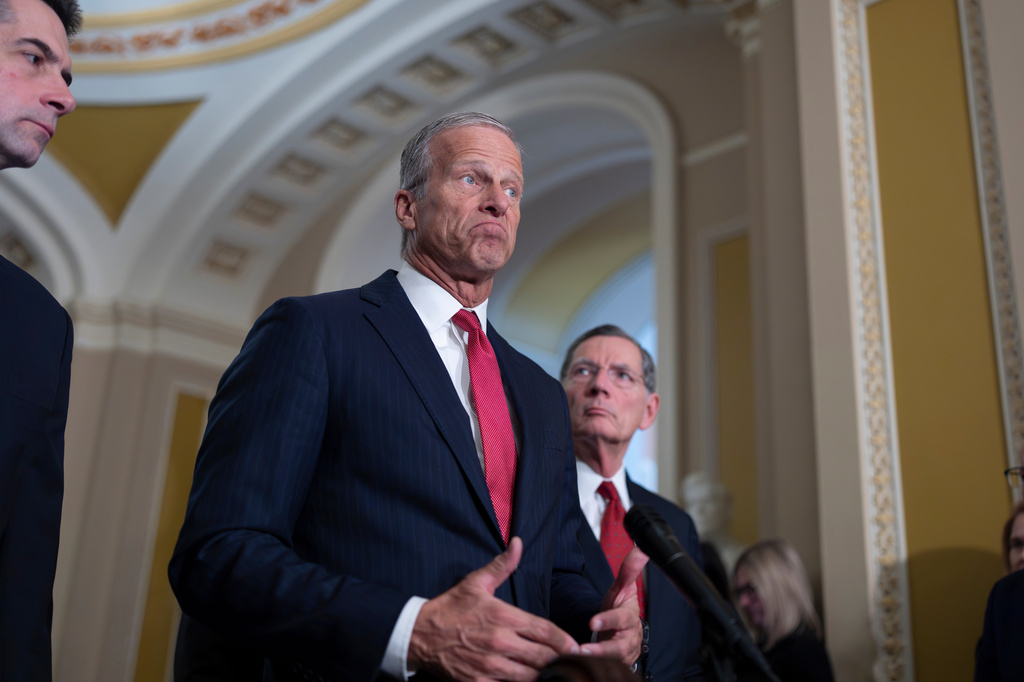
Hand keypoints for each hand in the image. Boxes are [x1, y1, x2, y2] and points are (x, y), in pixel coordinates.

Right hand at [408, 537, 580, 680]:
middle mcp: (499, 643)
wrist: (419, 635)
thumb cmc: (450, 608)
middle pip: (542, 657)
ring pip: (529, 676)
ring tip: (551, 672)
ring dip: (541, 675)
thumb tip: (518, 543)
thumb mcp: (476, 583)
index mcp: (503, 617)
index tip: (574, 646)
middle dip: (557, 659)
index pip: (545, 631)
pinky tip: (524, 679)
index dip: (564, 641)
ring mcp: (489, 666)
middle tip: (567, 661)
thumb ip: (502, 565)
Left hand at [580, 546, 647, 665]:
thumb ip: (629, 571)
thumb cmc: (621, 612)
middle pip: (618, 648)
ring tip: (578, 658)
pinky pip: (603, 669)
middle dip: (602, 650)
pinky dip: (592, 667)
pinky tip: (576, 664)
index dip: (608, 620)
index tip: (593, 621)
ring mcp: (621, 656)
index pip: (621, 619)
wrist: (623, 636)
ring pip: (611, 661)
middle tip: (583, 650)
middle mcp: (628, 639)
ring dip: (595, 661)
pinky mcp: (614, 666)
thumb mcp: (622, 590)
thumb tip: (640, 549)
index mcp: (629, 619)